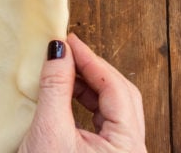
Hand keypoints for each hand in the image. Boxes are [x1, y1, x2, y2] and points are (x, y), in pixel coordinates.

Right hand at [19, 33, 146, 152]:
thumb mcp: (49, 131)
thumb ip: (55, 87)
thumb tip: (57, 50)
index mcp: (127, 146)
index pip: (115, 87)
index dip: (91, 59)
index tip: (68, 40)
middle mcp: (131, 150)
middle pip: (120, 94)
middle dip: (93, 69)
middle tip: (67, 50)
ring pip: (113, 106)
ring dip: (88, 84)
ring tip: (63, 69)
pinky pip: (103, 120)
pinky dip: (86, 101)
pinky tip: (67, 92)